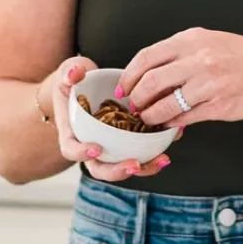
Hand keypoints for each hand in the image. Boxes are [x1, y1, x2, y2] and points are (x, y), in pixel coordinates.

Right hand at [51, 56, 170, 181]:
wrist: (88, 85)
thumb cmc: (75, 81)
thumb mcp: (68, 73)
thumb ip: (70, 72)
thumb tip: (75, 73)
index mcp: (73, 133)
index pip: (71, 150)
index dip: (82, 153)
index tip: (97, 149)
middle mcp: (92, 146)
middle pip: (101, 168)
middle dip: (118, 171)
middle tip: (135, 165)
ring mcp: (112, 146)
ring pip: (125, 166)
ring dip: (145, 167)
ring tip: (163, 159)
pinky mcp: (130, 140)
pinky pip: (143, 150)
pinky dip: (158, 148)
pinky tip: (174, 136)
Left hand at [117, 29, 242, 130]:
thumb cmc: (239, 54)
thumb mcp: (206, 41)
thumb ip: (178, 55)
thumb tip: (147, 75)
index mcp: (190, 41)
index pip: (147, 58)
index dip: (129, 76)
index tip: (124, 88)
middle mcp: (198, 60)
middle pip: (151, 83)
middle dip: (136, 99)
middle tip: (134, 106)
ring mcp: (209, 85)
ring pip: (166, 105)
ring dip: (151, 115)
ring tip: (149, 118)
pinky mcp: (219, 106)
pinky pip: (186, 118)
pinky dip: (173, 123)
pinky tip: (171, 123)